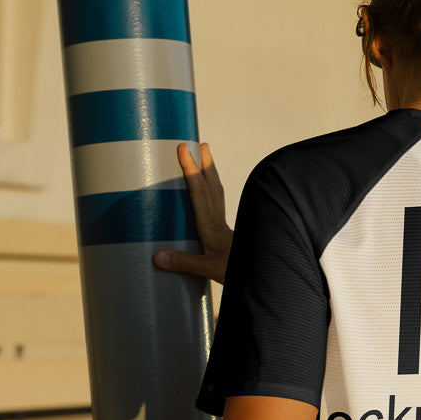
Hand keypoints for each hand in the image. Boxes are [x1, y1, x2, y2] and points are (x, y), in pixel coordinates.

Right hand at [153, 142, 232, 285]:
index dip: (191, 169)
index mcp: (211, 225)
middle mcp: (218, 221)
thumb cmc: (238, 272)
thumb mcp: (209, 269)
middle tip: (202, 144)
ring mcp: (224, 227)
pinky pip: (217, 207)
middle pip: (213, 186)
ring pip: (217, 194)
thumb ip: (184, 262)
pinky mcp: (227, 235)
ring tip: (206, 161)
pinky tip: (210, 200)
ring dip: (211, 176)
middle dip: (206, 164)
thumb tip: (158, 255)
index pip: (199, 191)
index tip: (184, 149)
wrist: (263, 275)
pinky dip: (213, 195)